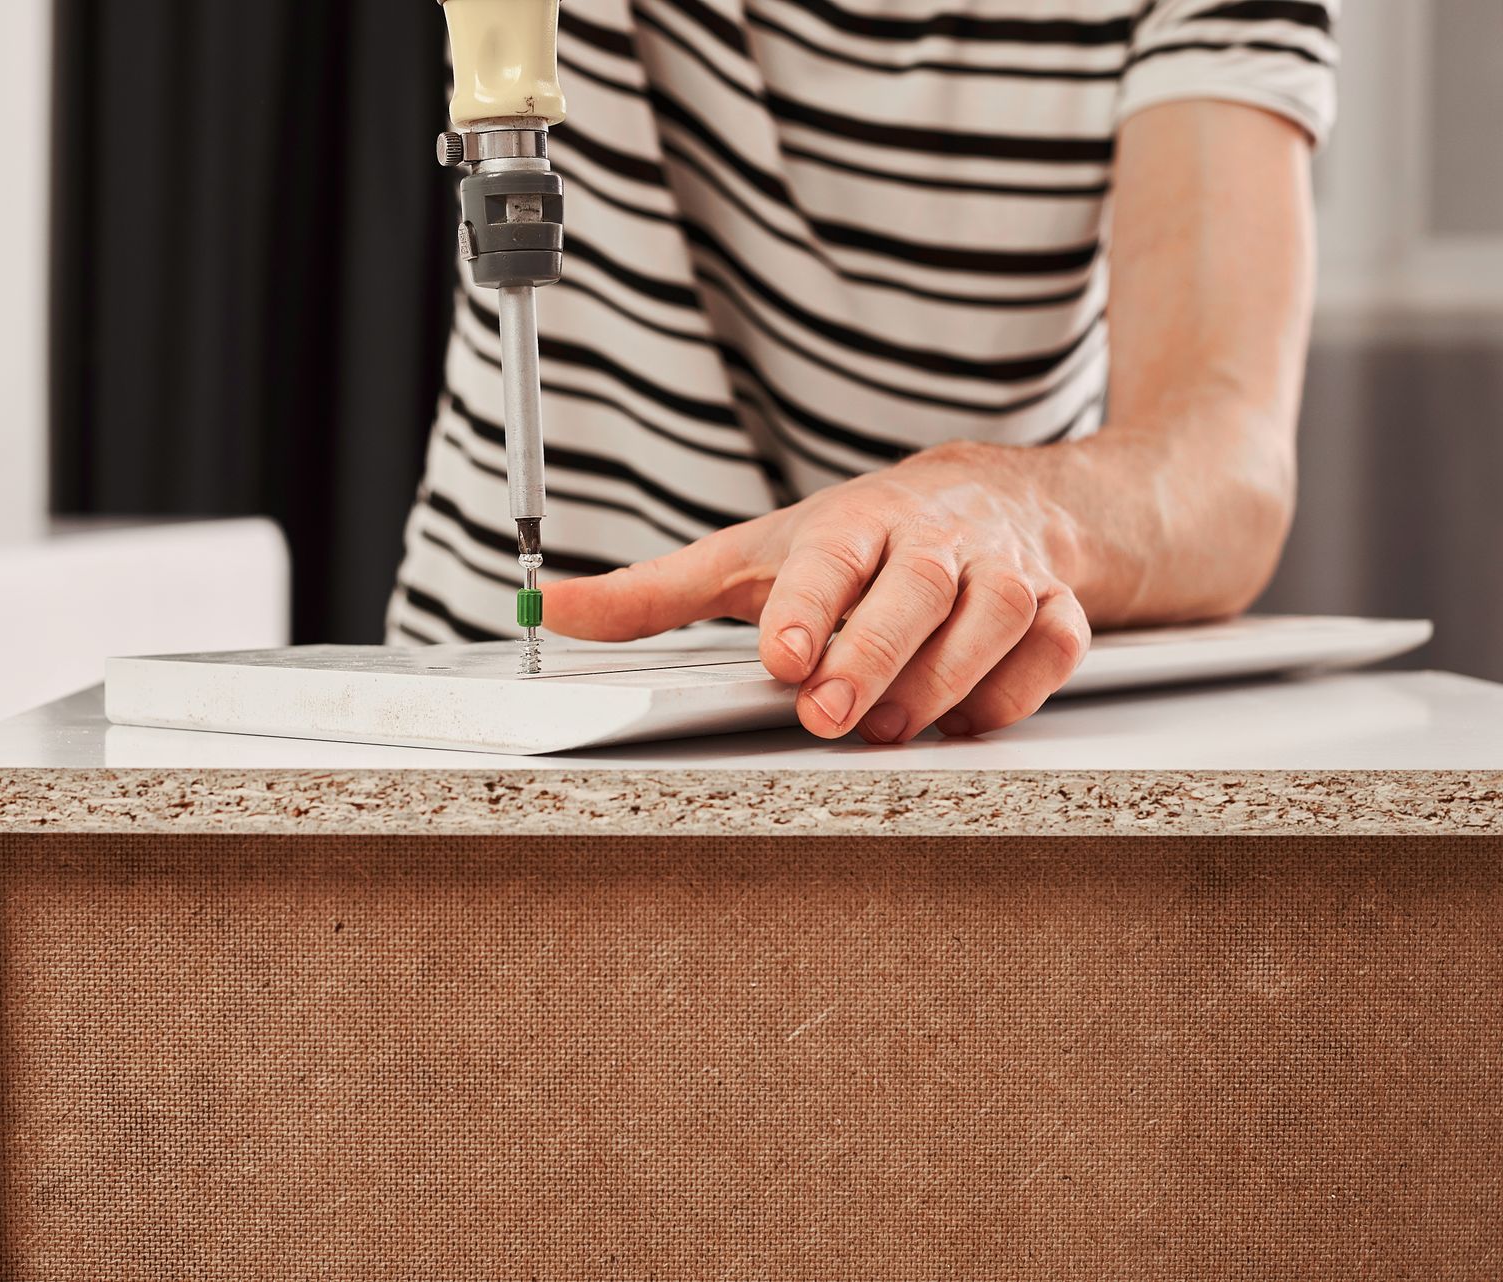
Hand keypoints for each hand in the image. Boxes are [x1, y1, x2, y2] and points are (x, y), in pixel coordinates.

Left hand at [545, 443, 1091, 741]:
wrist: (994, 498)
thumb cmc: (860, 538)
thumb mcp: (753, 555)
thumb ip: (654, 593)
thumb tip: (551, 610)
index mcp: (853, 521)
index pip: (829, 554)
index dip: (809, 602)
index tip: (784, 652)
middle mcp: (932, 538)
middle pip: (917, 588)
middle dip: (875, 654)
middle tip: (830, 714)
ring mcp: (1003, 570)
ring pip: (995, 617)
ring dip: (945, 680)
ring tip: (890, 727)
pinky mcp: (1056, 608)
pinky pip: (1053, 651)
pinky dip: (1014, 692)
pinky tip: (964, 718)